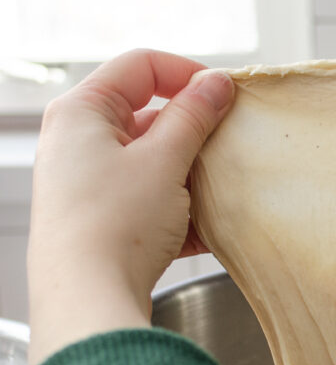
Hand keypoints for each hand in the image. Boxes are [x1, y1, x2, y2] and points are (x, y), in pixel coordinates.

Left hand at [28, 49, 233, 364]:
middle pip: (149, 116)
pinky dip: (181, 208)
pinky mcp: (104, 219)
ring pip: (154, 161)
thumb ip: (193, 116)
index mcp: (83, 112)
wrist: (88, 297)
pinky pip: (151, 199)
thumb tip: (214, 83)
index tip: (225, 95)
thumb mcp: (164, 160)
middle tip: (228, 145)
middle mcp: (78, 142)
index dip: (188, 74)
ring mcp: (89, 182)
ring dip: (191, 174)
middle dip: (194, 132)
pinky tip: (206, 228)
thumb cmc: (113, 224)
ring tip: (218, 191)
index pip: (141, 67)